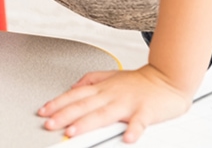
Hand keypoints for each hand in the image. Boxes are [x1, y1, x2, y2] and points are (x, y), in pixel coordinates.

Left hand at [37, 65, 192, 142]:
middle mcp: (111, 95)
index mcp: (102, 88)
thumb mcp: (111, 75)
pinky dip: (133, 130)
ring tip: (73, 131)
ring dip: (87, 123)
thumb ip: (91, 79)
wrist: (169, 77)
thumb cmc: (140, 81)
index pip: (74, 96)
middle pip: (83, 106)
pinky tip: (127, 137)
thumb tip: (73, 86)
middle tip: (49, 124)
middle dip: (64, 115)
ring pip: (104, 114)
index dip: (57, 103)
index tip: (43, 111)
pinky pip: (139, 122)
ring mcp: (128, 103)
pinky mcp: (146, 111)